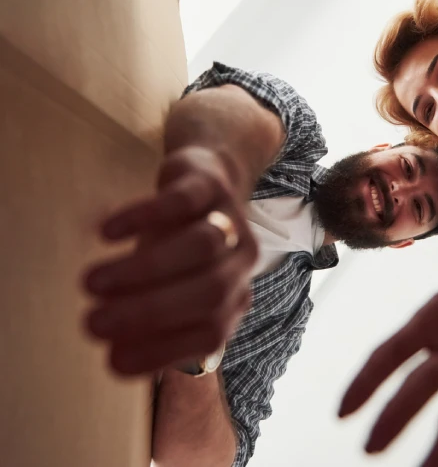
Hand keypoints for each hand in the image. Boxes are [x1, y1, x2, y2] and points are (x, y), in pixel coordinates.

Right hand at [83, 146, 257, 374]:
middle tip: (93, 322)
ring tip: (91, 282)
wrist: (207, 181)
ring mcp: (230, 220)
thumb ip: (154, 325)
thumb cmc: (180, 250)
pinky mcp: (208, 185)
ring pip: (201, 246)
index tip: (111, 360)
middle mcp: (241, 263)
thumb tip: (117, 360)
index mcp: (235, 298)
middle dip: (150, 312)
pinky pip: (182, 202)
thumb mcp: (172, 290)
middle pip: (209, 292)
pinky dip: (143, 217)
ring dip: (144, 268)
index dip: (164, 350)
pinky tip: (107, 233)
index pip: (210, 334)